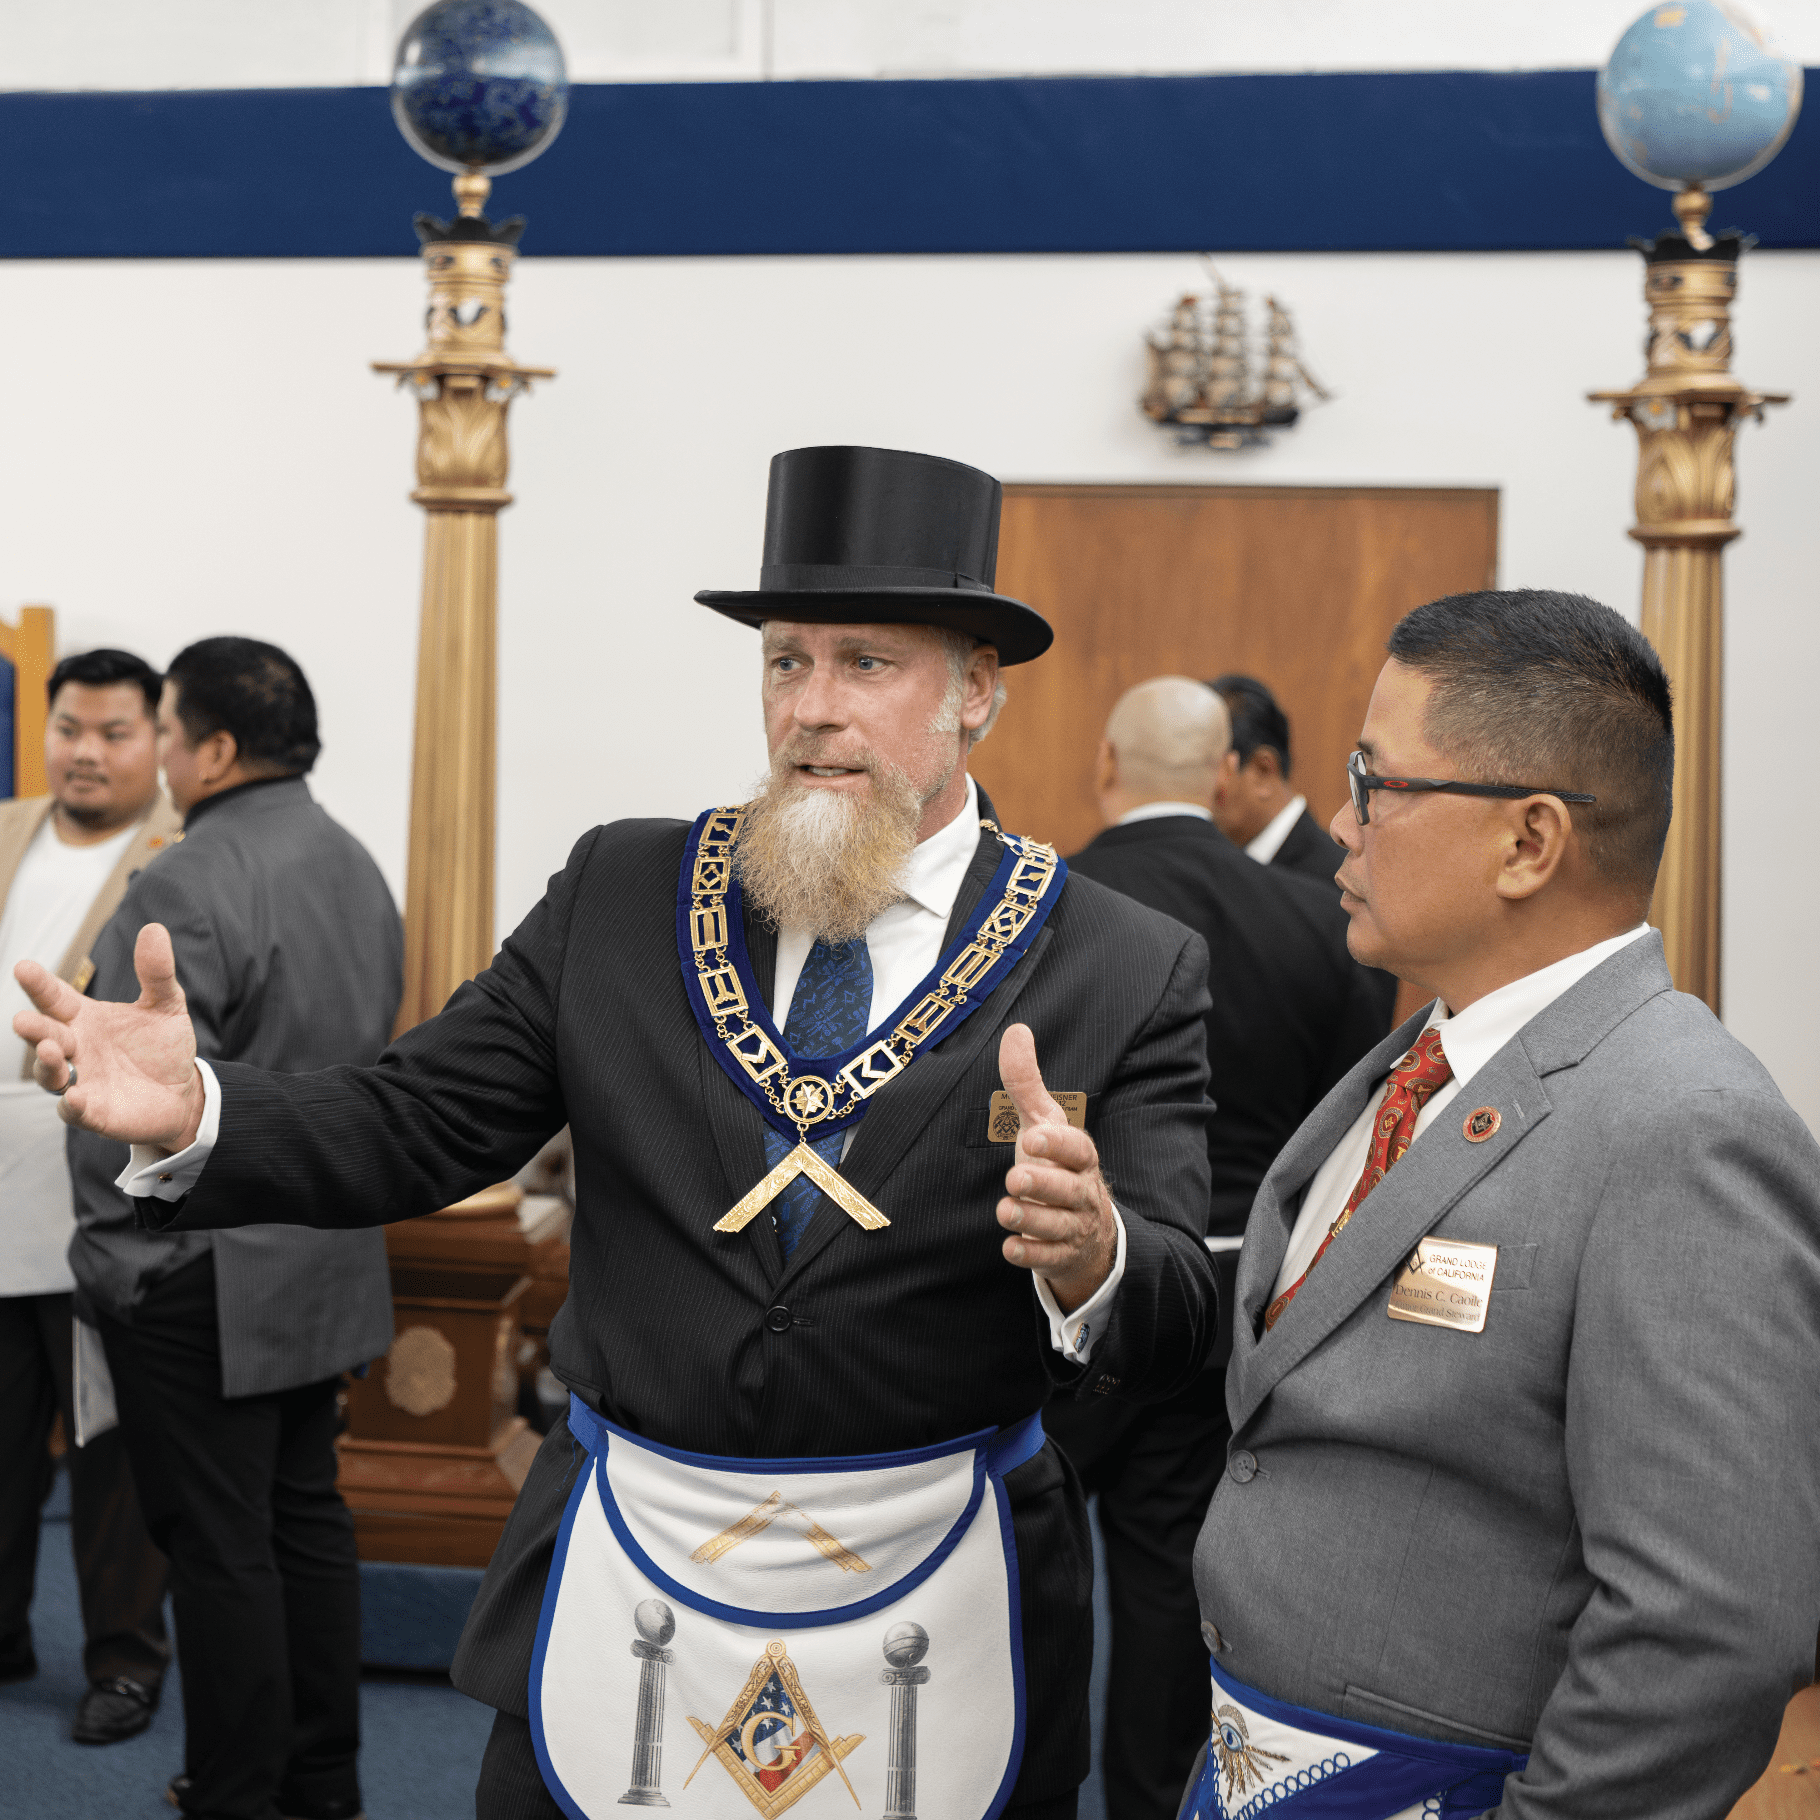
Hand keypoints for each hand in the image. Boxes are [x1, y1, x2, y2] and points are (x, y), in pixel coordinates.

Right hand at [12, 923, 205, 1151]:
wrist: (183, 1092)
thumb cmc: (163, 1047)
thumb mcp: (166, 1005)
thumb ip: (156, 972)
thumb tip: (154, 929)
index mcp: (85, 1018)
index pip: (55, 998)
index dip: (38, 984)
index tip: (23, 968)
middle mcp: (75, 1048)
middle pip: (45, 1035)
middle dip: (33, 1029)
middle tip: (23, 1020)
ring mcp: (80, 1080)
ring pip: (49, 1073)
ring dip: (46, 1063)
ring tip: (52, 1050)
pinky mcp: (93, 1112)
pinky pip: (74, 1111)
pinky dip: (72, 1105)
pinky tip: (75, 1097)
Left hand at [996, 1023, 1115, 1313]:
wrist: (1087, 1233)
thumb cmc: (1058, 1168)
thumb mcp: (1044, 1125)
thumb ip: (1026, 1083)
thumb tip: (1016, 1030)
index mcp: (1080, 1158)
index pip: (1078, 1149)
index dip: (1058, 1145)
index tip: (1032, 1138)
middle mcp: (1082, 1193)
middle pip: (1069, 1190)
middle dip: (1043, 1184)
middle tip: (1016, 1178)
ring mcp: (1073, 1228)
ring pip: (1057, 1227)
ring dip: (1031, 1219)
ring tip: (1006, 1210)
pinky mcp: (1060, 1256)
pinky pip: (1047, 1259)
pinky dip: (1030, 1254)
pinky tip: (1011, 1247)